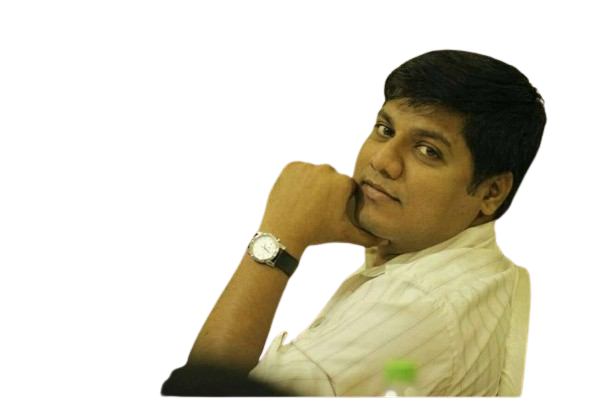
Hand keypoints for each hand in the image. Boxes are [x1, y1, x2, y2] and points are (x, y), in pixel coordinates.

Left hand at [258, 161, 387, 255]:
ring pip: (314, 172)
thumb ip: (367, 237)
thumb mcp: (344, 235)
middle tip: (318, 208)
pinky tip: (296, 195)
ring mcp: (307, 166)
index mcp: (343, 182)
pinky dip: (297, 179)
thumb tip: (385, 240)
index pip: (347, 186)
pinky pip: (298, 170)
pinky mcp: (290, 167)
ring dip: (312, 183)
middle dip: (327, 190)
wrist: (284, 232)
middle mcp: (327, 168)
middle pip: (331, 178)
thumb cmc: (317, 232)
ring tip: (306, 203)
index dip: (342, 199)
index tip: (332, 211)